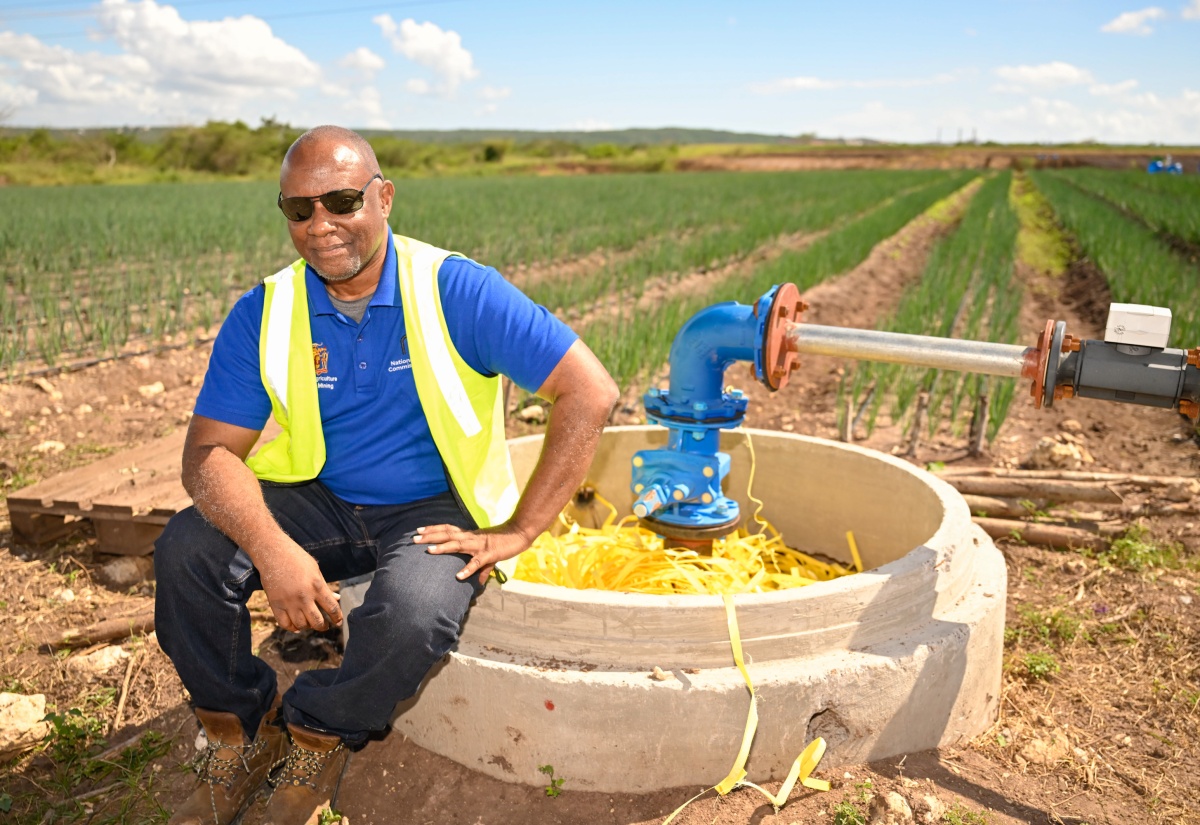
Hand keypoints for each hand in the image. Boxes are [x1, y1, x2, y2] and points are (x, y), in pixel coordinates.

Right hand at [256, 544, 342, 631]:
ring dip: (308, 627)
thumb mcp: (315, 570)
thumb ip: (324, 587)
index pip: (332, 608)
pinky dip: (291, 627)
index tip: (338, 622)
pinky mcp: (275, 605)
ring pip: (301, 625)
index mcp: (316, 586)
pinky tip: (296, 626)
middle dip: (323, 626)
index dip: (337, 618)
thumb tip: (336, 599)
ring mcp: (288, 602)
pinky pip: (284, 624)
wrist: (273, 553)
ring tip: (310, 623)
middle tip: (324, 626)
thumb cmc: (297, 558)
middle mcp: (303, 597)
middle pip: (317, 621)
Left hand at [418, 523, 533, 584]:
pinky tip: (458, 576)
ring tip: (428, 550)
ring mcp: (479, 545)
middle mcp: (471, 537)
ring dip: (443, 547)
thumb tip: (480, 583)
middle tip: (413, 538)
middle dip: (430, 536)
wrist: (519, 533)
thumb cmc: (503, 542)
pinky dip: (468, 569)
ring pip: (458, 544)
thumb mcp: (489, 555)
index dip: (433, 529)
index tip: (418, 530)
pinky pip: (477, 563)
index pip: (448, 529)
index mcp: (470, 535)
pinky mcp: (490, 554)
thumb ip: (483, 568)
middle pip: (447, 534)